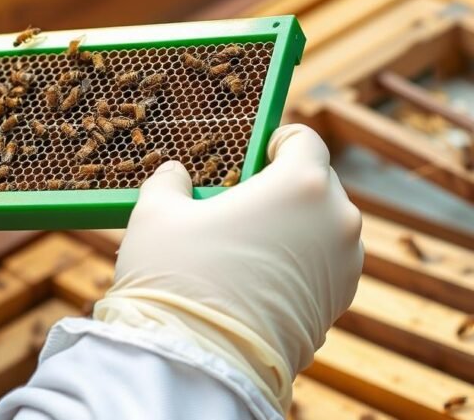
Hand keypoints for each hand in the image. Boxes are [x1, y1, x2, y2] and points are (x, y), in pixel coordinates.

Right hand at [96, 124, 362, 412]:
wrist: (201, 361)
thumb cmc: (178, 276)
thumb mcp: (156, 213)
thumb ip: (169, 181)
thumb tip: (175, 174)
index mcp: (301, 183)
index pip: (304, 139)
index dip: (275, 141)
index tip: (251, 155)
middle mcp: (338, 219)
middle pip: (315, 183)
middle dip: (280, 188)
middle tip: (236, 203)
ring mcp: (345, 264)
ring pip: (320, 227)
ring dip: (290, 228)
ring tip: (242, 247)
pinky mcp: (339, 303)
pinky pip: (321, 266)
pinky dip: (296, 264)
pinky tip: (254, 279)